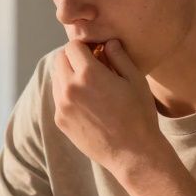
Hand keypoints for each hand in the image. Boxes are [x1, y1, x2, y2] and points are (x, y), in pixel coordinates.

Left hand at [51, 39, 170, 177]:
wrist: (133, 154)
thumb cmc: (139, 115)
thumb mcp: (135, 79)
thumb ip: (118, 56)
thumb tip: (107, 42)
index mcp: (88, 74)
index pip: (72, 45)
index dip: (85, 46)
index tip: (97, 53)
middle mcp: (69, 88)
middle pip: (60, 59)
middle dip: (74, 59)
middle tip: (92, 67)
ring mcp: (62, 106)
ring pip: (56, 78)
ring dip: (69, 75)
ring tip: (91, 86)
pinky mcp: (60, 121)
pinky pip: (58, 98)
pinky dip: (68, 95)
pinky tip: (88, 104)